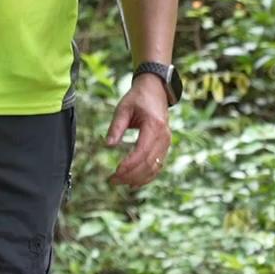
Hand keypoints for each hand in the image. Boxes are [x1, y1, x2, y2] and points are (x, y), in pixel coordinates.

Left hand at [105, 73, 172, 188]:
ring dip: (138, 178)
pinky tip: (134, 183)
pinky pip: (157, 166)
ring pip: (154, 168)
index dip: (129, 165)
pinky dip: (147, 176)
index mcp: (154, 126)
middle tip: (112, 180)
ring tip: (120, 182)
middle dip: (130, 175)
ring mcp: (166, 142)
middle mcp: (164, 136)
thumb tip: (107, 145)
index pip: (142, 152)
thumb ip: (116, 127)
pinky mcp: (165, 146)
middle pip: (148, 163)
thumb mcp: (123, 108)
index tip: (115, 172)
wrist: (155, 90)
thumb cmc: (138, 98)